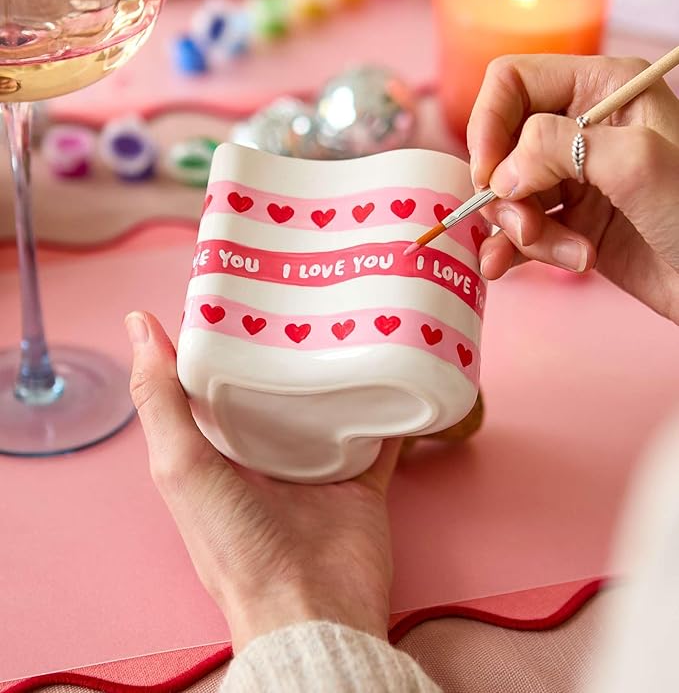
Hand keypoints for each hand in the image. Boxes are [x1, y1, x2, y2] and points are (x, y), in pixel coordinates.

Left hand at [125, 311, 400, 652]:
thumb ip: (160, 399)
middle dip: (290, 344)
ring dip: (338, 367)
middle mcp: (267, 452)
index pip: (221, 378)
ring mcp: (318, 464)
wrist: (309, 608)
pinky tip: (397, 364)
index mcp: (220, 447)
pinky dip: (387, 402)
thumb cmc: (235, 544)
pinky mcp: (362, 477)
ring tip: (351, 315)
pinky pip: (379, 431)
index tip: (245, 290)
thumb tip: (137, 322)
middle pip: (280, 386)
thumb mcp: (182, 466)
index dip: (229, 336)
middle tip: (308, 289)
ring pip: (329, 402)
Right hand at [467, 54, 678, 323]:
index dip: (489, 123)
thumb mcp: (636, 163)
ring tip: (565, 254)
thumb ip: (559, 148)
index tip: (488, 175)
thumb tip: (500, 172)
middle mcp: (582, 128)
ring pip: (507, 194)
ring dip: (519, 230)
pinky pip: (515, 229)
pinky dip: (509, 251)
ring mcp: (573, 177)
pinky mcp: (568, 221)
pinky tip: (509, 267)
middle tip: (529, 228)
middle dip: (507, 193)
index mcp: (602, 88)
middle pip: (502, 146)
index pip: (513, 82)